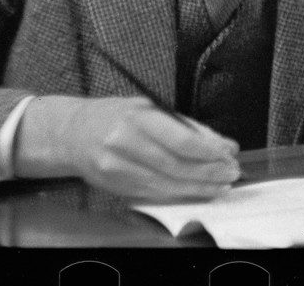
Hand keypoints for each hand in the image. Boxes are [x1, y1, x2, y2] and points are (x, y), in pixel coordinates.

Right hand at [15, 95, 240, 200]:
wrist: (71, 133)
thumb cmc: (113, 115)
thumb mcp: (147, 107)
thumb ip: (182, 125)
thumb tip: (218, 142)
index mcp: (136, 117)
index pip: (180, 140)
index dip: (208, 151)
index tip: (228, 154)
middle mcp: (124, 143)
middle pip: (176, 166)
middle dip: (208, 172)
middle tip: (231, 173)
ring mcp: (118, 168)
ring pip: (167, 185)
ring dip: (199, 188)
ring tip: (221, 186)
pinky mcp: (116, 187)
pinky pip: (154, 194)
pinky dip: (179, 195)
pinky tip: (196, 192)